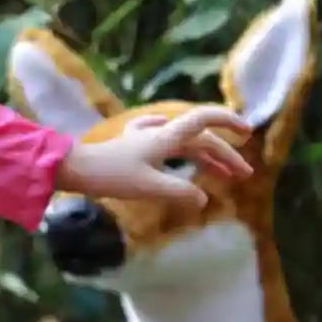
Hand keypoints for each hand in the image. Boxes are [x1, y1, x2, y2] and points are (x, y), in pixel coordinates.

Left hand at [57, 106, 251, 207]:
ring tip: (224, 175)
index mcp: (166, 138)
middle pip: (199, 139)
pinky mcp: (133, 146)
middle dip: (224, 155)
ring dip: (206, 157)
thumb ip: (179, 192)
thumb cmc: (111, 176)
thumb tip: (203, 200)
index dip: (227, 121)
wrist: (74, 168)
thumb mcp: (148, 187)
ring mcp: (145, 138)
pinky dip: (181, 148)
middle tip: (243, 175)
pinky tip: (181, 151)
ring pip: (185, 143)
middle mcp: (159, 134)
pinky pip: (164, 141)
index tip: (247, 132)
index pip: (203, 121)